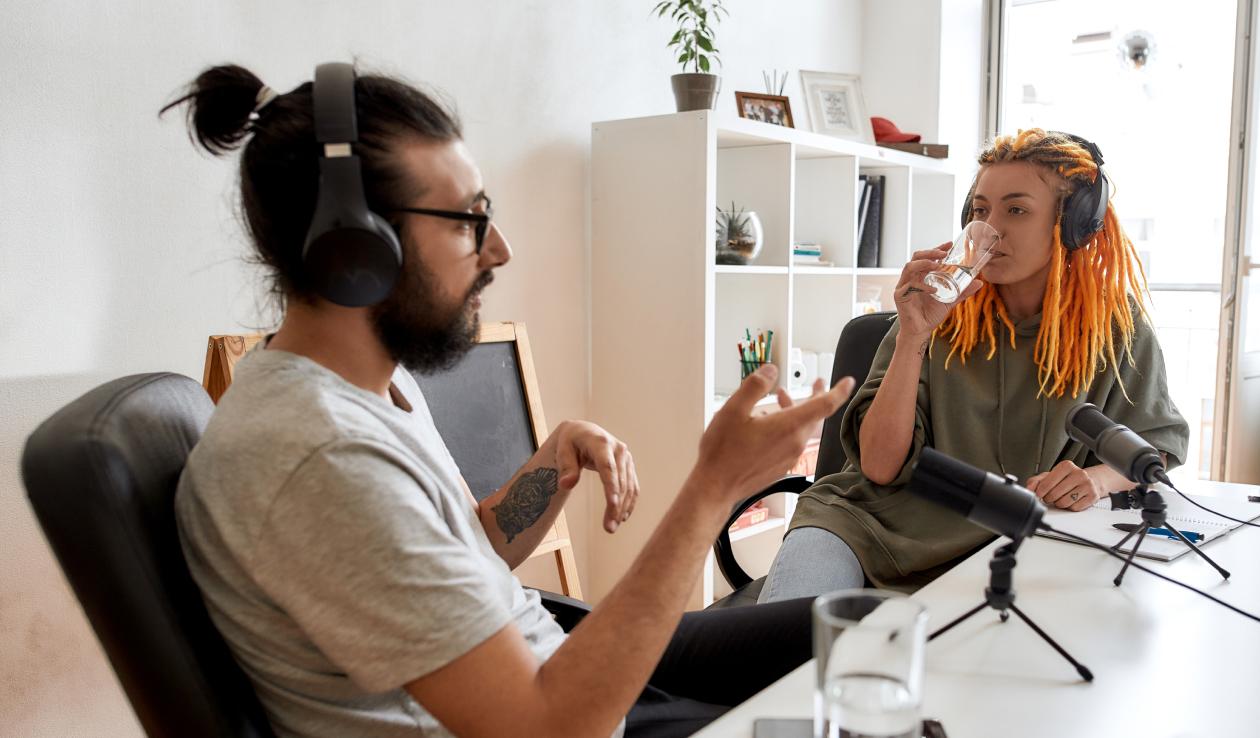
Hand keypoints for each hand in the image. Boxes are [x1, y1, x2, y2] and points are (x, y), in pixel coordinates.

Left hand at [554, 421, 639, 532]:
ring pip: (629, 486)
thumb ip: (566, 467)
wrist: (584, 432)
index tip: (612, 504)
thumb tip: (566, 485)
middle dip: (616, 505)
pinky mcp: (628, 466)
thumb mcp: (563, 450)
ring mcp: (626, 457)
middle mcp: (618, 449)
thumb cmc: (571, 441)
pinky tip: (622, 517)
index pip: (608, 467)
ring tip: (612, 527)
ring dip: (622, 508)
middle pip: (620, 481)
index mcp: (601, 443)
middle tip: (609, 528)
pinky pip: (632, 486)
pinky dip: (629, 502)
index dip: (611, 486)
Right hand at [693, 365, 854, 507]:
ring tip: (782, 397)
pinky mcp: (781, 466)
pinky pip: (793, 442)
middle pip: (815, 416)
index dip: (839, 391)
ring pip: (802, 429)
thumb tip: (771, 371)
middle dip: (817, 397)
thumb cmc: (722, 452)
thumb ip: (755, 386)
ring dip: (797, 411)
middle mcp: (794, 443)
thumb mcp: (733, 410)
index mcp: (787, 427)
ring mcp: (789, 457)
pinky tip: (768, 422)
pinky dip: (788, 427)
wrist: (716, 487)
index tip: (848, 382)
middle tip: (817, 384)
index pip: (824, 406)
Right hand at [893, 243, 984, 341]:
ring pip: (909, 267)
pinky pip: (910, 286)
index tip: (949, 244)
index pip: (926, 257)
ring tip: (938, 266)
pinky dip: (922, 286)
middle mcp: (910, 278)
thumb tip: (980, 282)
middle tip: (943, 253)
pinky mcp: (900, 296)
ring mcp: (903, 286)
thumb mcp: (950, 300)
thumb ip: (962, 291)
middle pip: (916, 257)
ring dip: (924, 264)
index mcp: (920, 276)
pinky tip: (933, 290)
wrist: (921, 331)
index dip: (936, 248)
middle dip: (930, 252)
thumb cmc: (931, 315)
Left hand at [1026, 461, 1105, 511]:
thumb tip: (1029, 489)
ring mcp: (1087, 485)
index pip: (1046, 484)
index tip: (1039, 494)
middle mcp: (1079, 473)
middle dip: (1049, 498)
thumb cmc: (1066, 479)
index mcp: (1066, 466)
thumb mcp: (1049, 476)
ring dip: (1059, 503)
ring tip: (1062, 496)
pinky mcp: (1093, 496)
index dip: (1040, 492)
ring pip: (1064, 502)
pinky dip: (1070, 506)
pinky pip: (1074, 508)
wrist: (1089, 481)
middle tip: (1051, 495)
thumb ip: (1036, 481)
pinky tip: (1072, 499)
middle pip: (1054, 494)